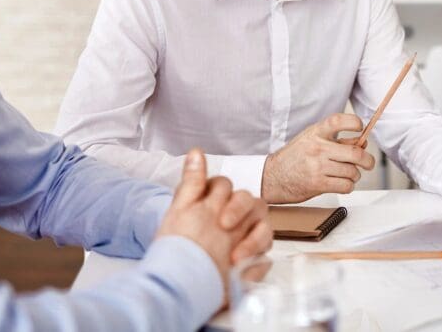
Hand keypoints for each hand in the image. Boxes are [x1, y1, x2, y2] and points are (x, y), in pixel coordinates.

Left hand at [155, 149, 271, 303]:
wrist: (176, 290)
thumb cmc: (177, 250)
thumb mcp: (180, 213)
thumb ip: (192, 182)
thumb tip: (195, 151)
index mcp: (216, 204)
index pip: (228, 188)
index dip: (228, 198)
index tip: (219, 217)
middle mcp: (234, 220)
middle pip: (252, 203)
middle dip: (242, 213)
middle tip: (225, 229)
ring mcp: (245, 242)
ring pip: (265, 230)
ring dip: (254, 242)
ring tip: (235, 260)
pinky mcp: (252, 265)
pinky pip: (265, 261)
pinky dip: (256, 267)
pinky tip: (242, 274)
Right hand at [261, 113, 375, 203]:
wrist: (272, 176)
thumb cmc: (294, 157)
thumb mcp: (312, 140)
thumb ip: (336, 140)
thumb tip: (362, 142)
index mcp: (315, 133)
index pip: (338, 121)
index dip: (354, 122)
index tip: (361, 127)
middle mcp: (317, 148)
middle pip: (355, 153)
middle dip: (367, 160)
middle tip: (368, 163)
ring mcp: (317, 167)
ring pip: (352, 172)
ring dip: (355, 175)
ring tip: (348, 174)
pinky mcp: (318, 184)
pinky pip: (345, 186)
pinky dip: (348, 186)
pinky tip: (342, 183)